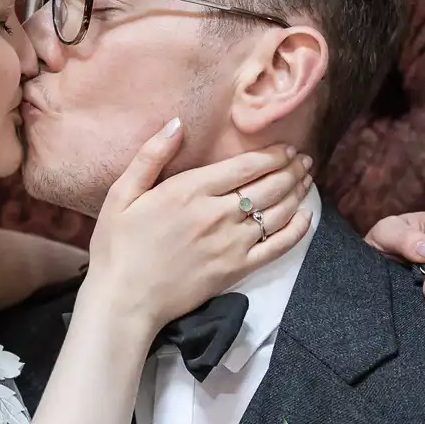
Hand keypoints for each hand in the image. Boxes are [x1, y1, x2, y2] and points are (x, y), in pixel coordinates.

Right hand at [86, 121, 313, 329]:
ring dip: (298, 193)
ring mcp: (231, 244)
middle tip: (304, 161)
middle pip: (268, 185)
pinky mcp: (236, 270)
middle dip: (291, 169)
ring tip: (307, 180)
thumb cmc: (117, 246)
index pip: (245, 165)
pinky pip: (277, 247)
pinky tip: (306, 218)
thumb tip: (177, 123)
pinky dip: (296, 231)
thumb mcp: (122, 194)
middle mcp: (217, 214)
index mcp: (190, 190)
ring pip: (277, 212)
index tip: (285, 148)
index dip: (272, 154)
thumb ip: (150, 156)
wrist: (123, 300)